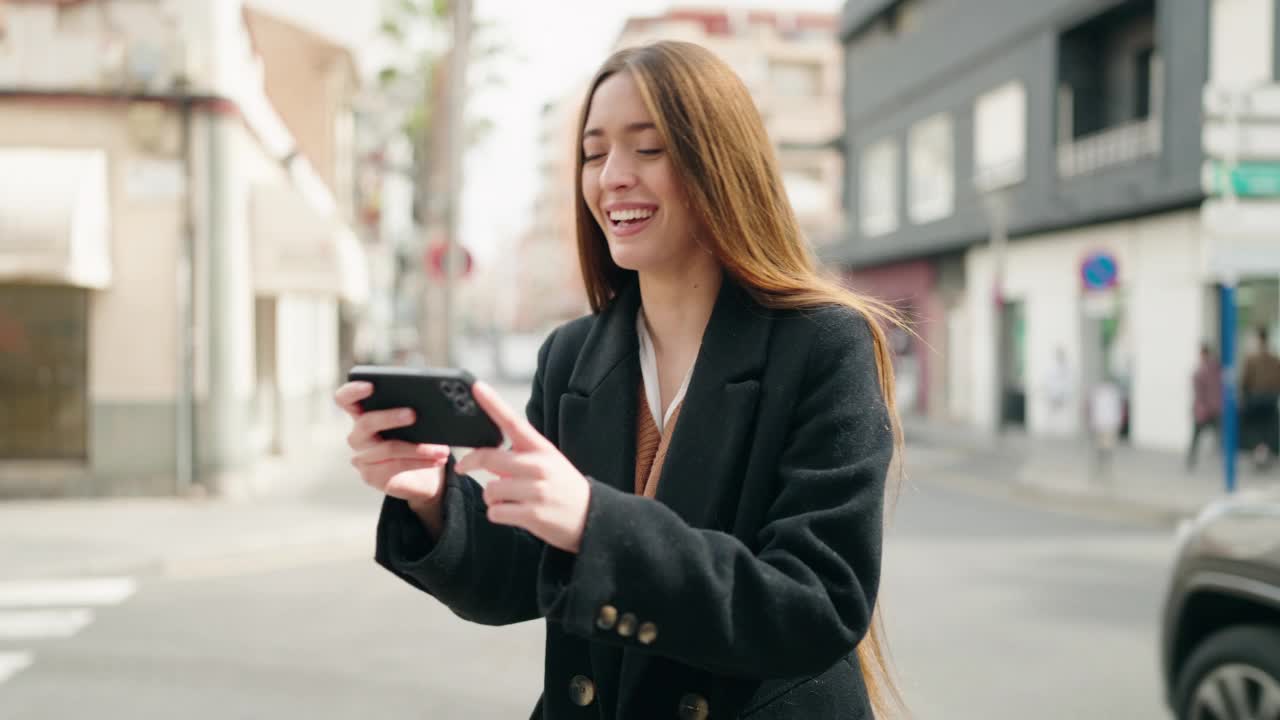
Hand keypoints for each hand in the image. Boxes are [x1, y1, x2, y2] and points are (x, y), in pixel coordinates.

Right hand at [334, 381, 451, 506]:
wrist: (421, 477)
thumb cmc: (415, 440)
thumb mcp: (414, 423)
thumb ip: (411, 409)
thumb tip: (427, 400)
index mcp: (363, 414)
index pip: (345, 399)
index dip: (353, 391)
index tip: (371, 386)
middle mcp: (357, 435)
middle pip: (366, 423)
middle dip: (390, 417)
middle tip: (413, 414)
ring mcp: (362, 457)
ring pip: (388, 448)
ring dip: (419, 448)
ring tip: (442, 448)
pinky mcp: (371, 476)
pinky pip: (396, 466)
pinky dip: (421, 462)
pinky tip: (437, 459)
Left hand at [454, 382, 590, 553]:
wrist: (592, 516)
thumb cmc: (563, 487)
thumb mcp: (548, 463)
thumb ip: (517, 458)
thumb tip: (486, 460)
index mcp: (541, 449)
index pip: (513, 422)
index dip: (493, 404)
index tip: (476, 387)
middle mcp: (539, 466)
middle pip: (489, 457)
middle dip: (470, 462)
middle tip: (463, 466)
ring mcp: (536, 491)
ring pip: (490, 490)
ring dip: (492, 497)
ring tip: (509, 499)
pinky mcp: (532, 514)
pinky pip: (495, 512)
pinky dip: (499, 514)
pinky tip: (515, 513)